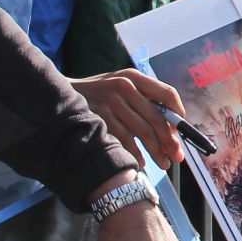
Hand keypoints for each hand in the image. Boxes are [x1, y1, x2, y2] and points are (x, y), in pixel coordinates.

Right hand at [70, 69, 184, 166]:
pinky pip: (125, 141)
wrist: (61, 96)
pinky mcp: (99, 118)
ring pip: (143, 132)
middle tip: (177, 156)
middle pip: (157, 118)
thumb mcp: (119, 86)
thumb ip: (142, 100)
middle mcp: (124, 86)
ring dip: (156, 152)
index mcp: (133, 77)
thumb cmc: (97, 94)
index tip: (180, 130)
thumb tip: (171, 128)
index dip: (178, 114)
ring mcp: (111, 102)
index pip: (167, 93)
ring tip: (163, 163)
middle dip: (170, 141)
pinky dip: (135, 155)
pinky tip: (140, 163)